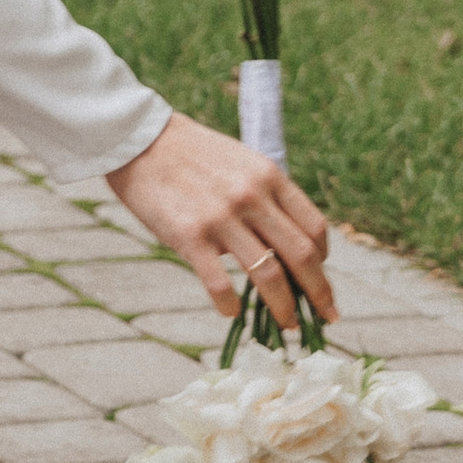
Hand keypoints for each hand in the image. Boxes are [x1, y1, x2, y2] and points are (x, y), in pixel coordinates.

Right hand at [104, 112, 334, 334]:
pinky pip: (221, 285)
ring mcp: (220, 217)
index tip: (320, 280)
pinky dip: (231, 306)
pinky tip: (232, 311)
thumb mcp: (239, 163)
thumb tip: (287, 248)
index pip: (314, 228)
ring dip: (284, 309)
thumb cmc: (192, 154)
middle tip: (324, 317)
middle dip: (319, 294)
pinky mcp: (189, 236)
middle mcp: (250, 195)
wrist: (138, 138)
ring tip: (287, 324)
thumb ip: (265, 198)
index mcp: (268, 175)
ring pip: (270, 277)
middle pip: (303, 257)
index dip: (324, 262)